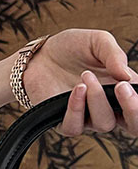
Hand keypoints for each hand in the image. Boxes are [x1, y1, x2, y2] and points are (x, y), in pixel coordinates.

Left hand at [22, 28, 137, 136]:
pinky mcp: (62, 121)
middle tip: (123, 88)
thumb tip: (127, 76)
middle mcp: (108, 106)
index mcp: (122, 89)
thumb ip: (115, 56)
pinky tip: (77, 89)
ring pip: (104, 123)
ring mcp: (86, 116)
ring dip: (98, 100)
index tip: (132, 85)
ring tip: (86, 76)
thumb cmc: (71, 48)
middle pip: (132, 125)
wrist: (40, 54)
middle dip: (134, 111)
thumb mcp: (98, 42)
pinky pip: (75, 126)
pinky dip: (77, 108)